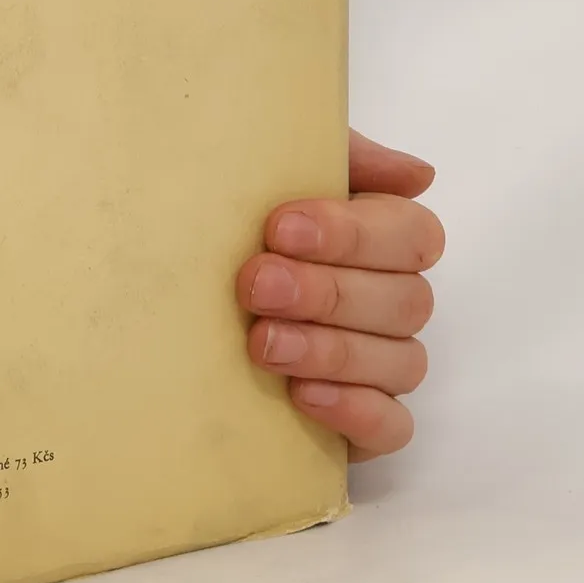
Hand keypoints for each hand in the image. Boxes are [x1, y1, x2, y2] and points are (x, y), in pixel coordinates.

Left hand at [237, 130, 442, 459]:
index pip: (411, 233)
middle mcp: (390, 302)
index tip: (279, 227)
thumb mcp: (265, 175)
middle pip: (405, 299)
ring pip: (401, 361)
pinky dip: (356, 411)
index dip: (354, 232)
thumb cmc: (229, 231)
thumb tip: (418, 175)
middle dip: (328, 291)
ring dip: (331, 350)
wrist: (165, 318)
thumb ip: (335, 156)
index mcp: (378, 238)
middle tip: (256, 285)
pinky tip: (302, 396)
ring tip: (262, 343)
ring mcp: (383, 367)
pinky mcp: (365, 425)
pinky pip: (394, 427)